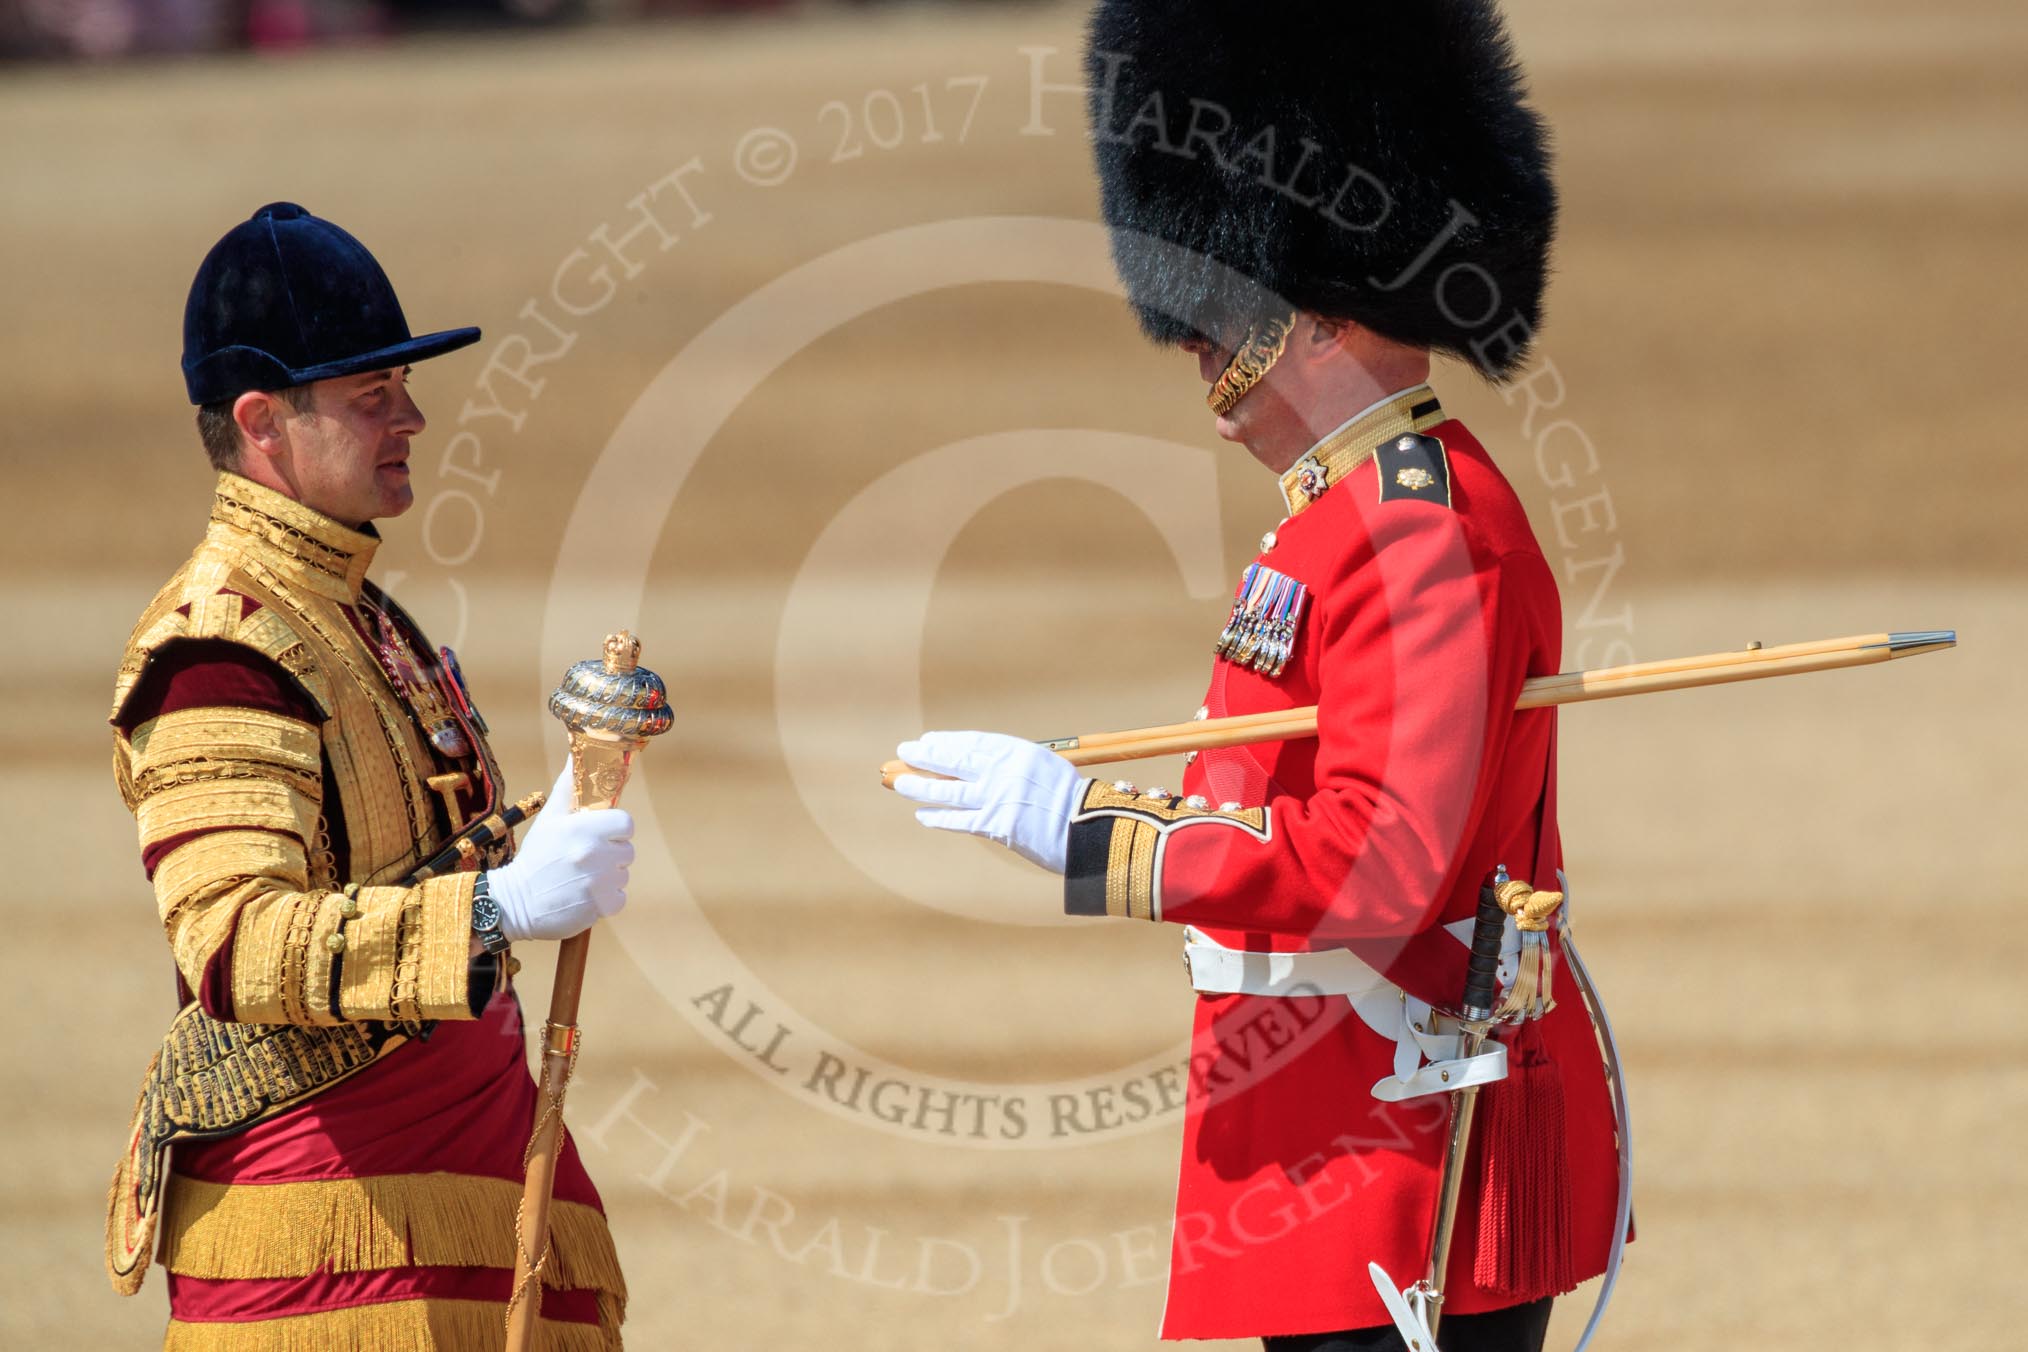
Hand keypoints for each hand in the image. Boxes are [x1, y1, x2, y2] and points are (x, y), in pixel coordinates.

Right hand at [485, 762, 634, 941]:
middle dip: (611, 852)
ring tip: (581, 877)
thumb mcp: (549, 818)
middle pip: (627, 850)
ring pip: (623, 874)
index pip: (626, 823)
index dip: (615, 829)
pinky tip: (584, 895)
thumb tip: (577, 752)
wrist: (514, 903)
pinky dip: (606, 898)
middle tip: (585, 858)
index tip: (600, 834)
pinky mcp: (601, 907)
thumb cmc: (535, 856)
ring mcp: (598, 883)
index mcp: (583, 829)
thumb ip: (569, 786)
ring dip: (608, 876)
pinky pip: (620, 897)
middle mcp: (594, 855)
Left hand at [893, 731, 1084, 874]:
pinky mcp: (997, 824)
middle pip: (956, 760)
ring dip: (922, 786)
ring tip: (900, 783)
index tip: (928, 740)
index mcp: (1019, 751)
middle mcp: (1005, 770)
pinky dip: (939, 817)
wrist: (1089, 829)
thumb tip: (980, 769)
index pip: (973, 742)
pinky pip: (960, 820)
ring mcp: (999, 797)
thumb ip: (1014, 767)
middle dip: (926, 756)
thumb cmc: (1071, 802)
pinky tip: (922, 815)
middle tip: (905, 752)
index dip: (947, 741)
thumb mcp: (1045, 769)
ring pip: (949, 790)